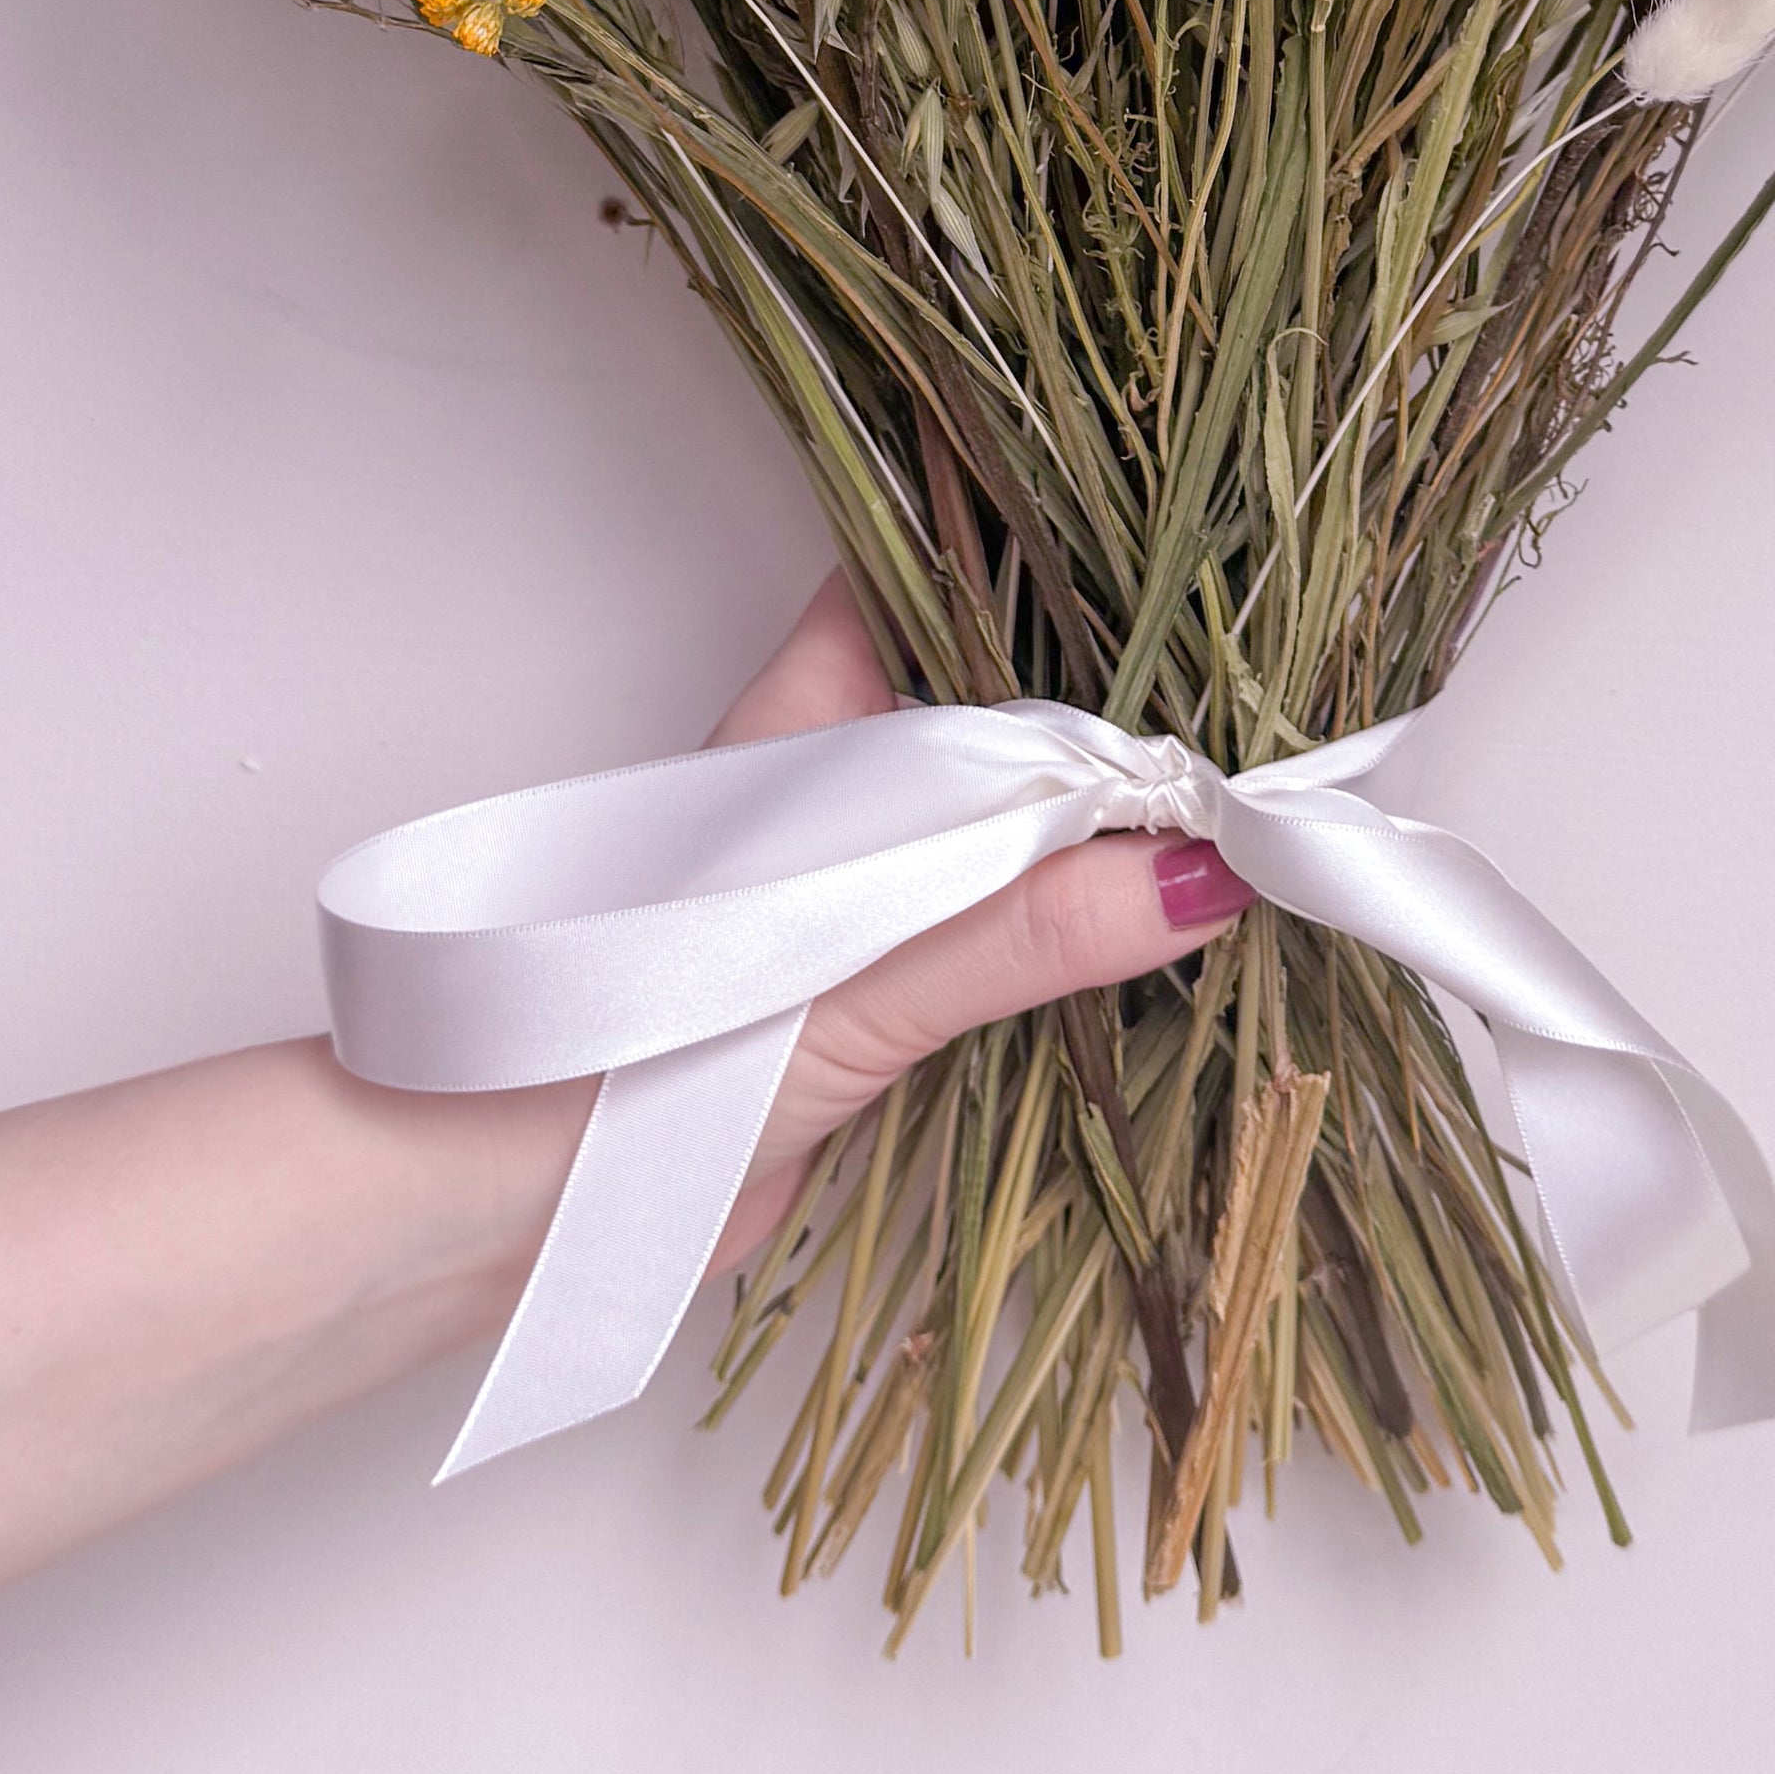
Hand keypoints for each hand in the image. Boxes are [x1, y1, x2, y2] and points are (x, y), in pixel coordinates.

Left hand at [702, 575, 1252, 1262]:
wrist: (521, 1212)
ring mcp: (852, 889)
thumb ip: (1023, 926)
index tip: (1171, 561)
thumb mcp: (856, 978)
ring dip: (1096, 830)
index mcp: (807, 720)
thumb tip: (1207, 872)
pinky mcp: (867, 993)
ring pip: (998, 822)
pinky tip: (1162, 932)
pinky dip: (1070, 930)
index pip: (930, 584)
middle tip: (1253, 696)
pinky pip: (992, 929)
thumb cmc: (637, 1053)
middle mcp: (835, 787)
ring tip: (1243, 800)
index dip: (1039, 563)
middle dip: (1108, 707)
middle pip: (990, 705)